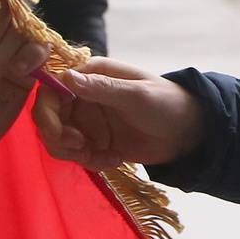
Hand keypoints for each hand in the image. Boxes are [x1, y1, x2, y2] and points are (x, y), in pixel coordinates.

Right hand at [33, 58, 207, 170]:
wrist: (191, 132)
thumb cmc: (167, 103)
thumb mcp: (136, 95)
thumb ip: (101, 88)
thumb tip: (65, 76)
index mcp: (90, 75)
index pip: (51, 90)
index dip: (48, 113)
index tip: (64, 134)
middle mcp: (84, 96)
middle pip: (50, 118)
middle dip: (59, 138)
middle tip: (81, 150)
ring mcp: (89, 120)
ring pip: (60, 140)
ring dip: (74, 154)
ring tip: (102, 157)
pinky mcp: (96, 142)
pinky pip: (79, 155)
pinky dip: (91, 162)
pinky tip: (116, 160)